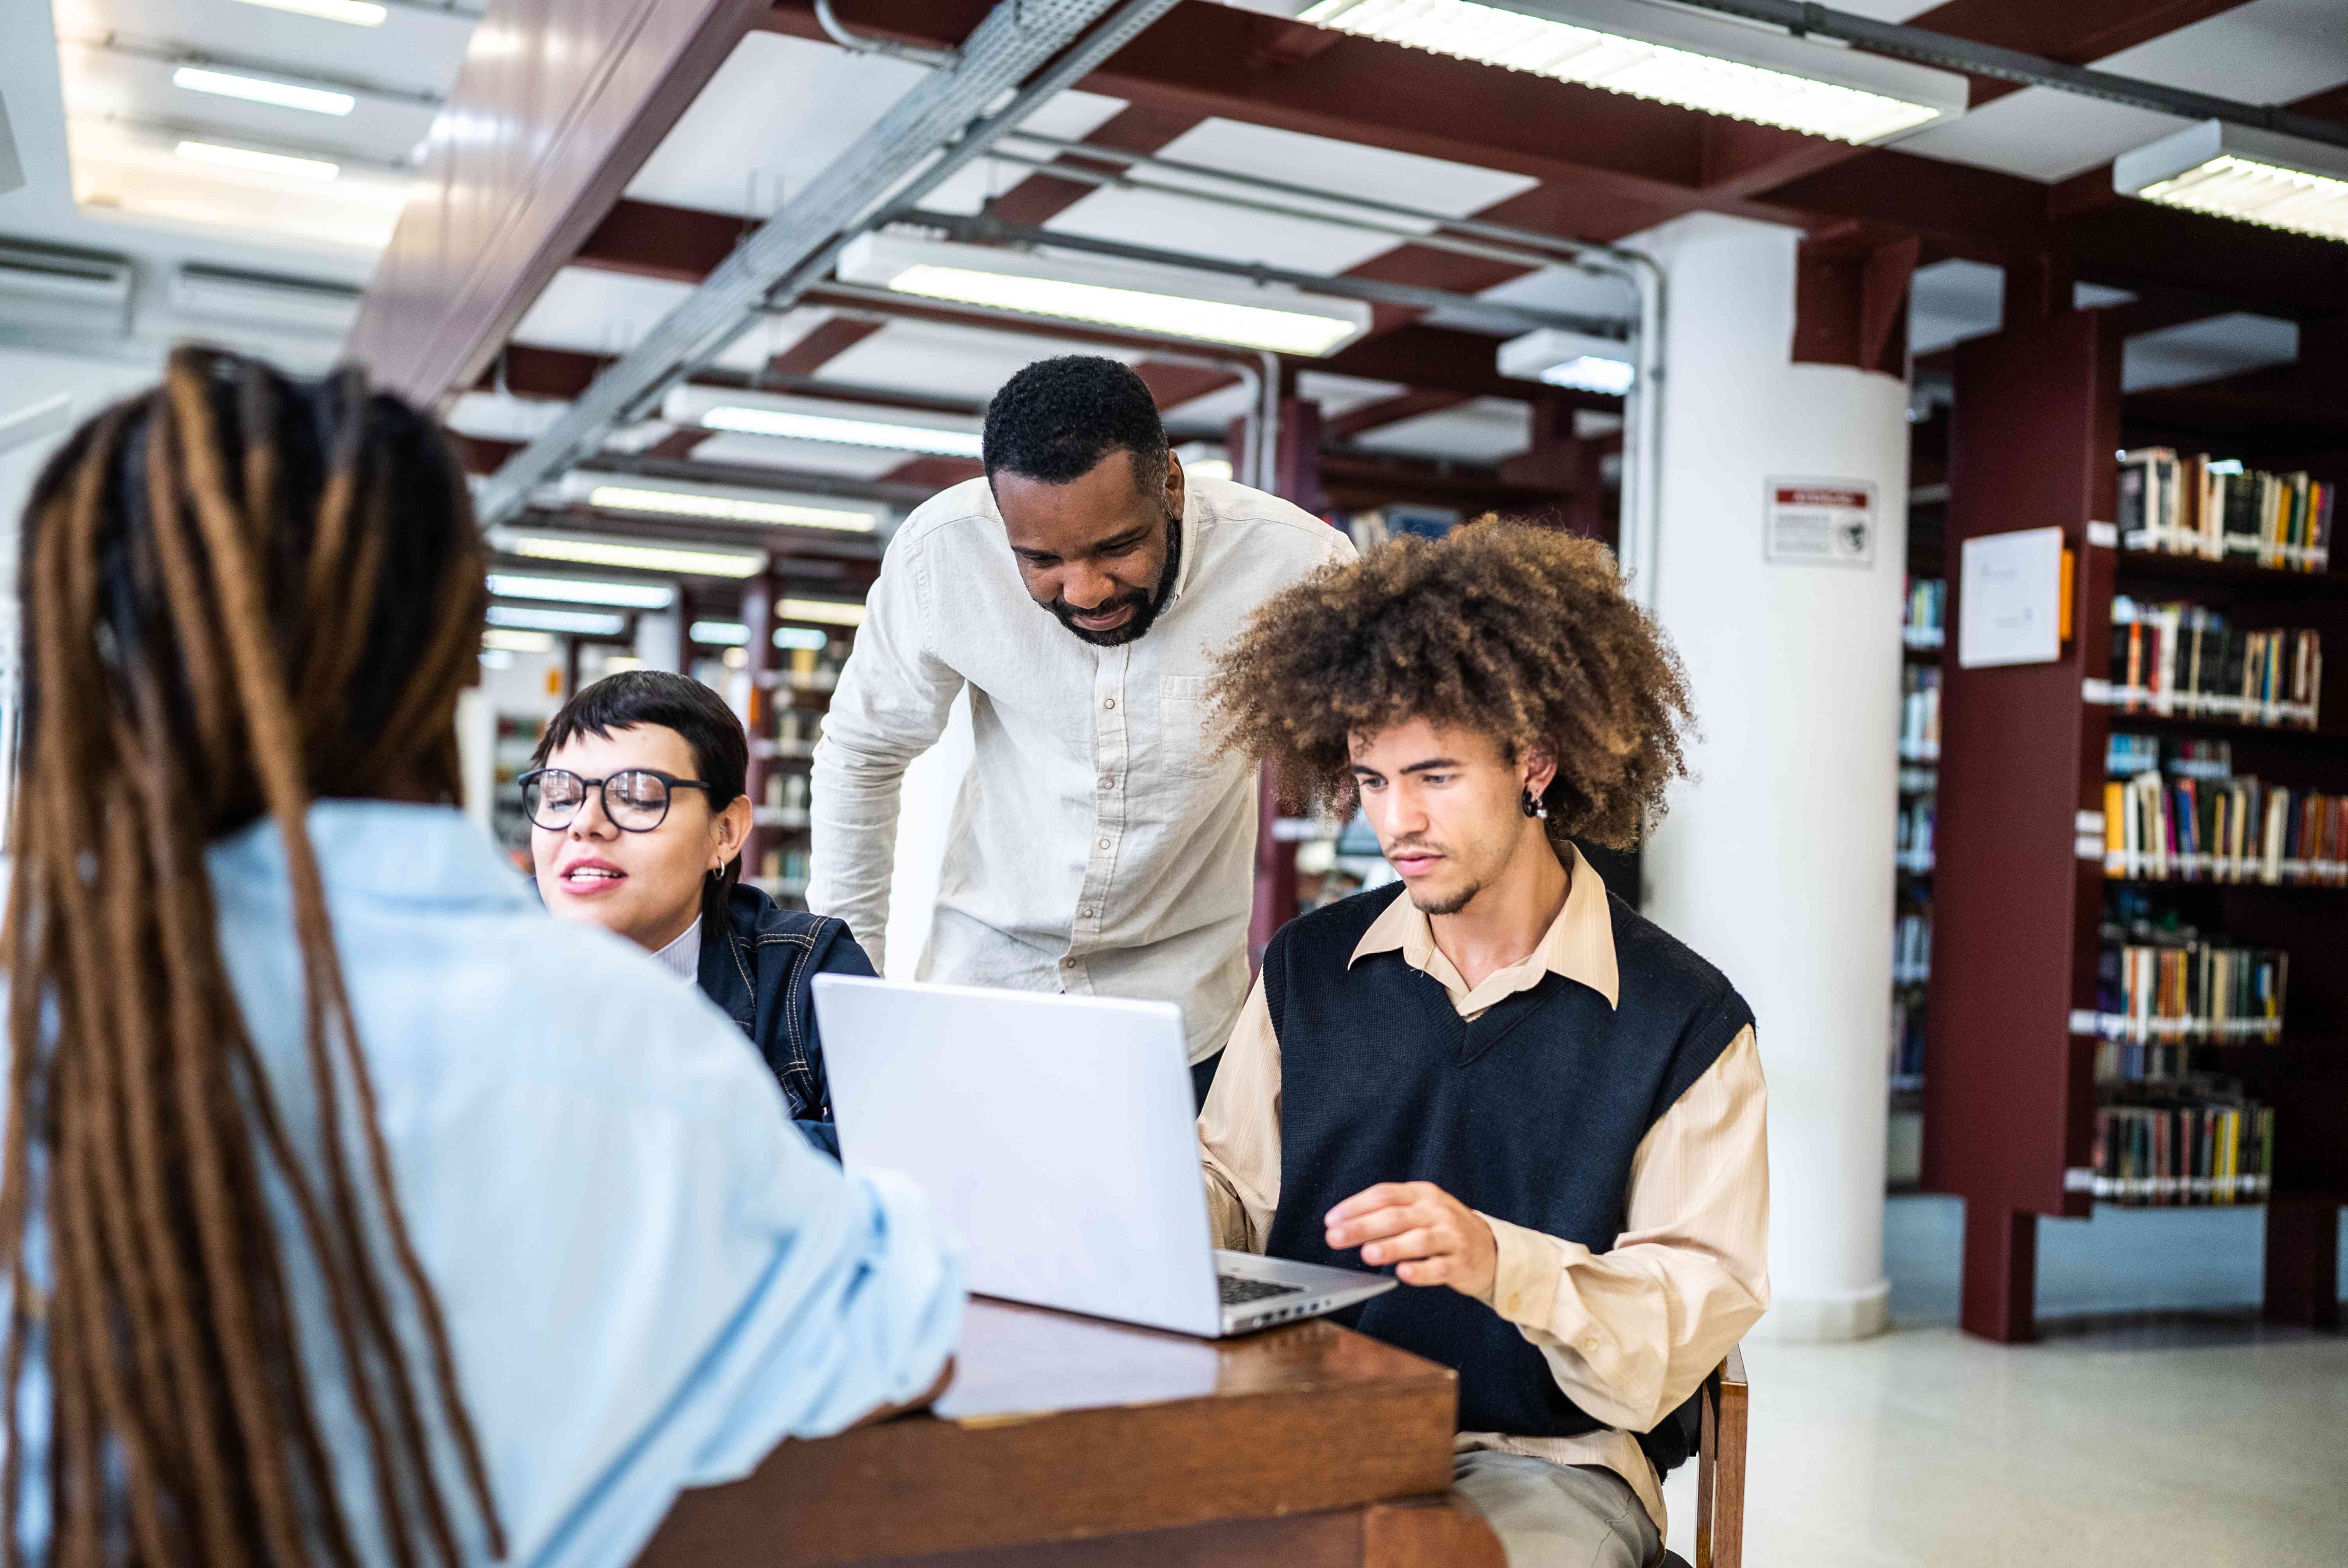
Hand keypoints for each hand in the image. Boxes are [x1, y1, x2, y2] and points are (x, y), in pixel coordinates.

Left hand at [1324, 1182, 1496, 1298]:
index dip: (1355, 1206)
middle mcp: (1437, 1211)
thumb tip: (1346, 1222)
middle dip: (1362, 1226)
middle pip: (1395, 1216)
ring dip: (1390, 1247)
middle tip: (1335, 1238)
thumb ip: (1389, 1211)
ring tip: (1367, 1254)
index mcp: (1422, 1194)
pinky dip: (1421, 1270)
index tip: (1331, 1219)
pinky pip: (1439, 1267)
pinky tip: (1403, 1273)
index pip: (1384, 1194)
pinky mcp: (1462, 1262)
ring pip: (1418, 1240)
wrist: (1492, 1249)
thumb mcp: (1421, 1209)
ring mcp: (1452, 1236)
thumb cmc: (1444, 1229)